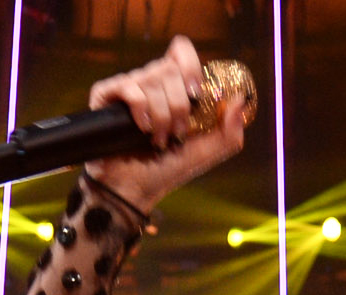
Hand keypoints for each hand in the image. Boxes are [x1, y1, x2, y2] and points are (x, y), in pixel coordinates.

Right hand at [84, 36, 248, 213]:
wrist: (133, 190)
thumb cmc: (166, 171)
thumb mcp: (206, 153)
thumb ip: (229, 131)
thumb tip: (240, 100)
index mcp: (173, 87)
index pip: (181, 52)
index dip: (190, 67)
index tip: (195, 96)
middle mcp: (150, 82)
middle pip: (170, 69)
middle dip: (178, 108)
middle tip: (175, 135)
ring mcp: (128, 87)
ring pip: (151, 78)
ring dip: (160, 116)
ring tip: (157, 140)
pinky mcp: (106, 95)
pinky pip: (128, 86)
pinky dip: (140, 108)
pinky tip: (141, 128)